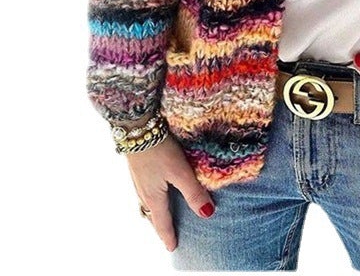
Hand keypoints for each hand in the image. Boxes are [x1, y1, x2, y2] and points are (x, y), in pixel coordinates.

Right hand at [126, 133, 215, 250]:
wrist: (137, 128)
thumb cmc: (160, 150)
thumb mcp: (180, 172)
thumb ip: (193, 192)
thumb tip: (206, 214)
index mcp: (153, 197)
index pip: (162, 222)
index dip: (168, 235)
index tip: (172, 248)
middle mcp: (143, 191)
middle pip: (151, 215)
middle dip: (159, 226)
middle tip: (167, 235)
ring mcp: (138, 180)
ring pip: (146, 204)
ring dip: (154, 213)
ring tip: (161, 216)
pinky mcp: (138, 168)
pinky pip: (143, 192)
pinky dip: (150, 200)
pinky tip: (155, 190)